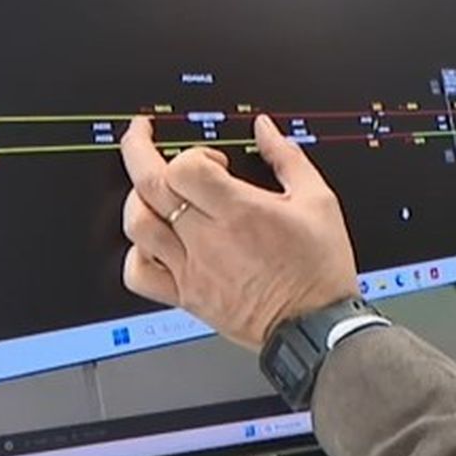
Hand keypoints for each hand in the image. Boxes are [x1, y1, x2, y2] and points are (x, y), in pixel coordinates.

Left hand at [119, 115, 359, 350]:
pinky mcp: (187, 296)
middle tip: (142, 136)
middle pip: (149, 186)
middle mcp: (209, 239)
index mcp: (241, 212)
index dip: (193, 154)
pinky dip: (136, 252)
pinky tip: (154, 243)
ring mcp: (192, 270)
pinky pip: (139, 273)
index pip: (184, 167)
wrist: (316, 326)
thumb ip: (287, 158)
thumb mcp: (319, 201)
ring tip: (151, 192)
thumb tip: (264, 129)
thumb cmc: (320, 268)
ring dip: (137, 199)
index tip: (212, 161)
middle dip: (138, 150)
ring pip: (137, 225)